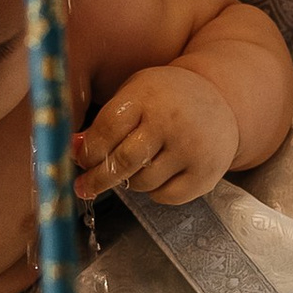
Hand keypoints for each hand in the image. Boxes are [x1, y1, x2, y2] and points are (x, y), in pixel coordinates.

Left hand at [74, 66, 237, 205]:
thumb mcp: (135, 95)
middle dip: (97, 179)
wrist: (220, 99)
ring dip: (129, 181)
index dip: (89, 152)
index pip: (107, 131)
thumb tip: (73, 150)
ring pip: (141, 182)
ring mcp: (191, 149)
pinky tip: (161, 173)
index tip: (81, 160)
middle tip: (84, 187)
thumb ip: (104, 122)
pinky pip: (165, 197)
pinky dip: (155, 191)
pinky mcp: (205, 172)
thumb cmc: (165, 99)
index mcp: (147, 97)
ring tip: (136, 166)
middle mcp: (171, 122)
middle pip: (122, 162)